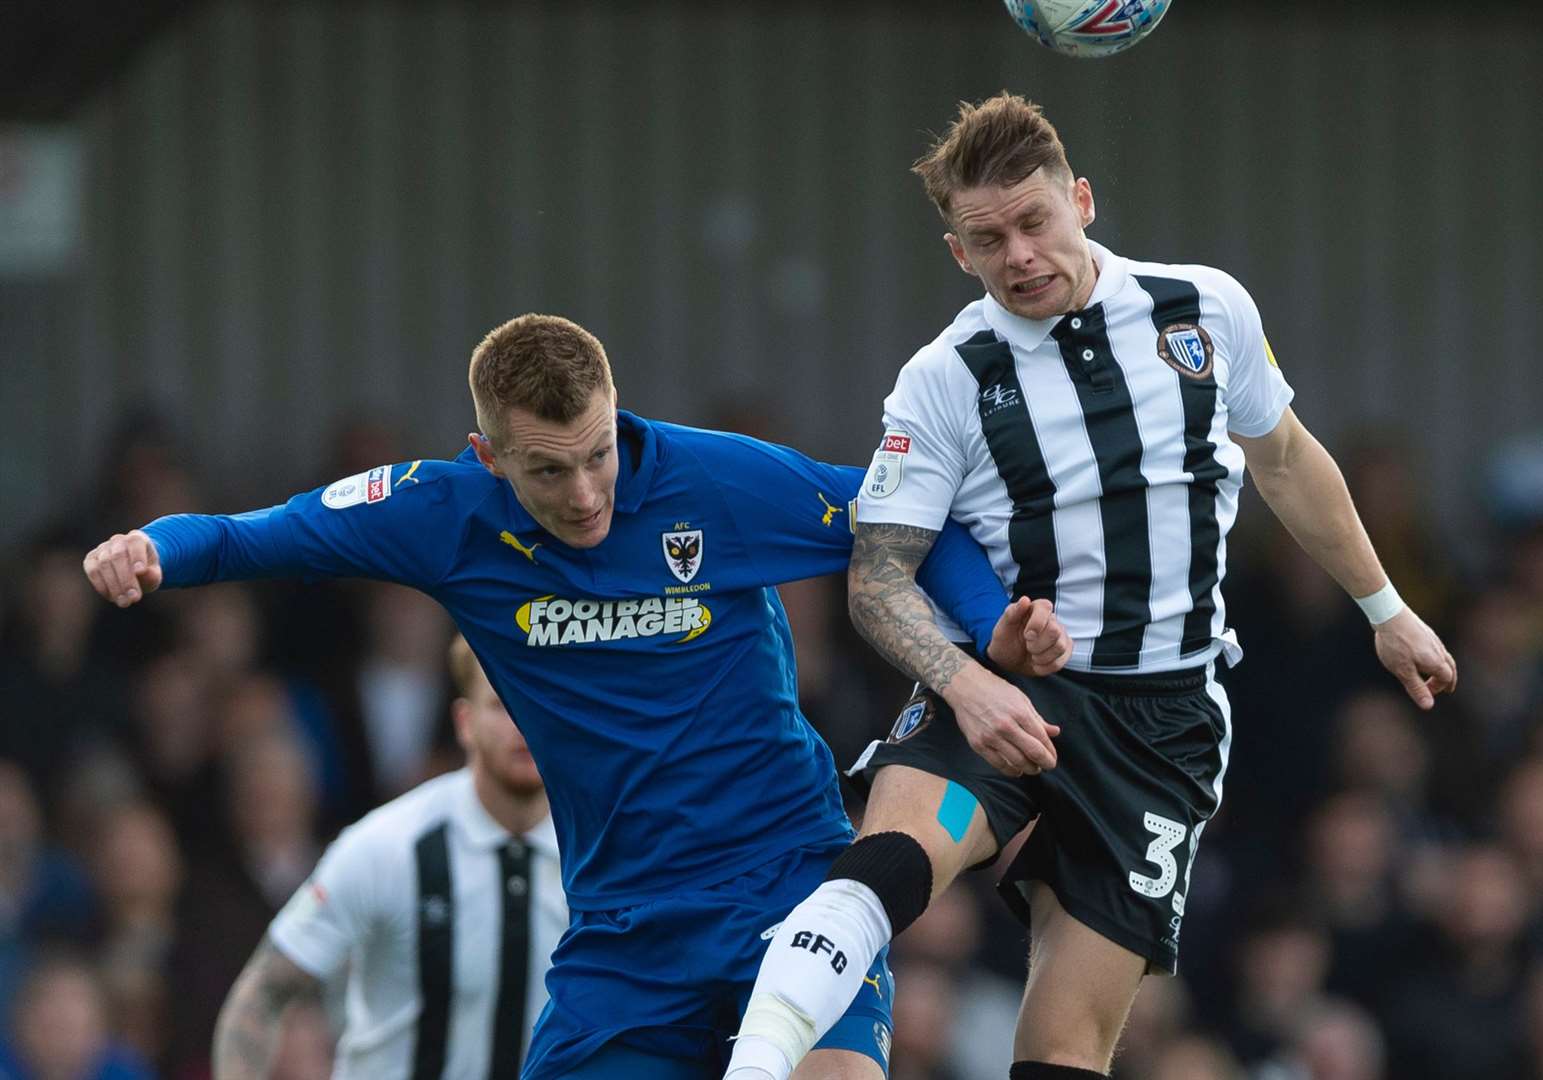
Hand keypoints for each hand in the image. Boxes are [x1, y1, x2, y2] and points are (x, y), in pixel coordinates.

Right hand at [82, 530, 162, 607]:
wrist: (134, 571)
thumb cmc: (146, 571)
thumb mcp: (154, 573)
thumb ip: (152, 574)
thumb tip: (142, 573)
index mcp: (137, 538)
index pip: (135, 541)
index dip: (137, 555)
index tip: (141, 571)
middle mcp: (118, 540)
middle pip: (118, 556)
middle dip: (126, 579)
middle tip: (134, 597)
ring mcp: (102, 549)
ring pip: (104, 564)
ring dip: (114, 586)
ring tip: (125, 602)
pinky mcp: (91, 560)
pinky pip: (93, 571)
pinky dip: (102, 585)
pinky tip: (112, 597)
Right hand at [941, 662, 1059, 776]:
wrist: (965, 687)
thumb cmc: (995, 690)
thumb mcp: (1020, 699)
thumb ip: (1037, 718)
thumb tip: (1055, 732)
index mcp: (1019, 712)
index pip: (1041, 739)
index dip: (1050, 752)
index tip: (1052, 757)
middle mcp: (1006, 726)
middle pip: (1033, 753)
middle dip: (1044, 763)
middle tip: (1047, 766)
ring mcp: (991, 736)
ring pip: (1017, 762)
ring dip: (1029, 768)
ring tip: (1033, 768)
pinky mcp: (978, 744)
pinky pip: (998, 764)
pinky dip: (1011, 770)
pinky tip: (1017, 769)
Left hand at [987, 596, 1073, 676]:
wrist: (1008, 660)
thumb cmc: (1005, 640)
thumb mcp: (1002, 628)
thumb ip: (1012, 613)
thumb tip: (1025, 600)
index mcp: (1036, 609)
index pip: (1045, 607)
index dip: (1037, 623)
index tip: (1027, 635)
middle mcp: (1051, 620)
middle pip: (1055, 631)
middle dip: (1037, 644)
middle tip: (1027, 647)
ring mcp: (1060, 635)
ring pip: (1060, 647)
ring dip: (1041, 657)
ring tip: (1031, 655)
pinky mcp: (1065, 650)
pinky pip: (1061, 661)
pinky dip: (1045, 666)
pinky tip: (1036, 663)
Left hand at [1373, 607, 1455, 709]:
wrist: (1389, 614)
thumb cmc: (1395, 644)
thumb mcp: (1403, 671)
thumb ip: (1416, 688)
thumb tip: (1428, 706)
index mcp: (1436, 661)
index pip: (1446, 678)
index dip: (1438, 688)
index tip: (1426, 694)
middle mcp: (1438, 649)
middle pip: (1450, 667)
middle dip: (1448, 679)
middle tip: (1446, 688)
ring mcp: (1432, 638)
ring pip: (1443, 656)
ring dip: (1442, 667)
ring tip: (1435, 673)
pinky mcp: (1424, 630)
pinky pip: (1435, 647)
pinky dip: (1434, 656)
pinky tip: (1422, 655)